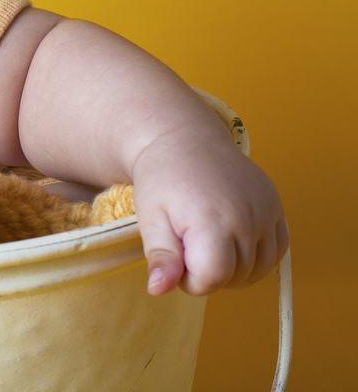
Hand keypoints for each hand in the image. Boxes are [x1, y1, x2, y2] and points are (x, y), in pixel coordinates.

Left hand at [131, 129, 288, 295]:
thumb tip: (157, 290)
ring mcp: (267, 211)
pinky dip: (255, 255)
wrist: (184, 139)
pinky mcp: (277, 207)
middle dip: (208, 272)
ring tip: (205, 240)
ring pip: (259, 269)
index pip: (213, 278)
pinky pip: (276, 251)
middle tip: (185, 244)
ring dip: (232, 267)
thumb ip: (161, 257)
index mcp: (213, 220)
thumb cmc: (162, 178)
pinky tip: (229, 238)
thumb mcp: (151, 217)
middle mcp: (247, 216)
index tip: (174, 259)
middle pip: (236, 277)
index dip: (189, 280)